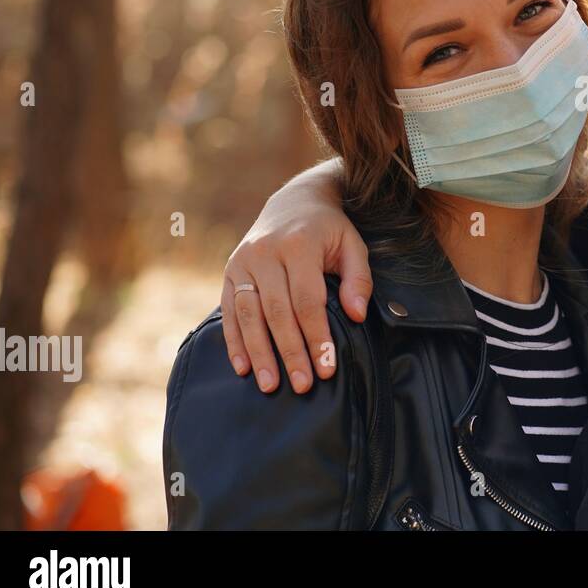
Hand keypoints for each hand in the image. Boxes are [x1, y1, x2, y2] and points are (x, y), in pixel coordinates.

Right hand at [220, 158, 371, 393]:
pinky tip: (243, 367)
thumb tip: (356, 316)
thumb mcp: (353, 244)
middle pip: (276, 311)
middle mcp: (264, 253)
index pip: (307, 300)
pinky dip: (234, 341)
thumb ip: (359, 278)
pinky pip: (229, 311)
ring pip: (248, 314)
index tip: (326, 367)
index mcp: (298, 245)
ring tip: (270, 385)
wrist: (294, 202)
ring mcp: (242, 262)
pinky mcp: (229, 271)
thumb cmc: (329, 230)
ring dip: (259, 353)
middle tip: (302, 385)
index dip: (316, 336)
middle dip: (290, 352)